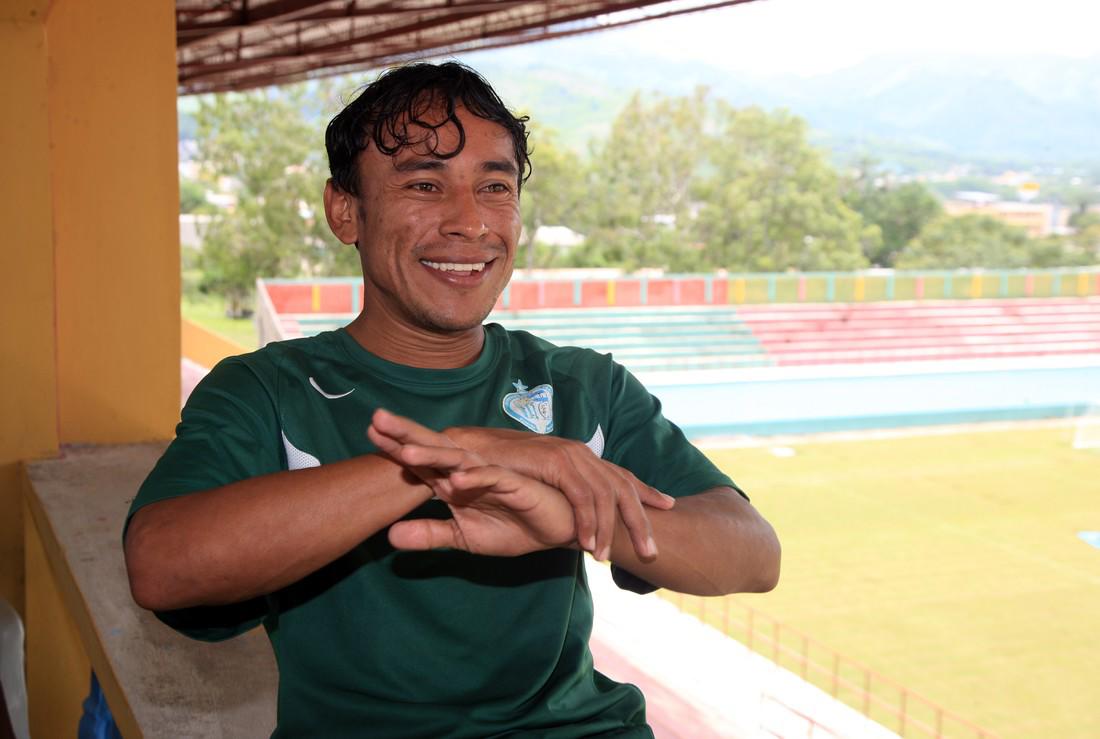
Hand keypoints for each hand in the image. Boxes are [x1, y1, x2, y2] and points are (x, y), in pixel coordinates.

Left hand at [384, 443, 576, 555]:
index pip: (420, 462)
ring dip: (434, 455)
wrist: (556, 530)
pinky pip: (492, 478)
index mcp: (454, 482)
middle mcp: (469, 472)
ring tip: (406, 452)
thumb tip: (389, 536)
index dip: (395, 448)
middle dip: (406, 434)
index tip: (367, 434)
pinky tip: (455, 481)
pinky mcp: (515, 485)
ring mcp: (491, 475)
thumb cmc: (513, 527)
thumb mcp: (463, 538)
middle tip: (375, 418)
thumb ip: (429, 534)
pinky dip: (475, 479)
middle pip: (433, 449)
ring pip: (458, 460)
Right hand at [445, 426, 672, 562]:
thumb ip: (565, 495)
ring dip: (611, 529)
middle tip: (652, 552)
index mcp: (582, 457)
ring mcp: (570, 454)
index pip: (622, 476)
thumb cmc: (502, 468)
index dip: (647, 491)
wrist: (471, 447)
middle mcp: (582, 453)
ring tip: (608, 558)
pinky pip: (581, 495)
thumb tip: (582, 516)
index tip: (669, 507)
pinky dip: (588, 521)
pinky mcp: (555, 460)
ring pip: (605, 494)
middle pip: (623, 487)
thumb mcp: (544, 483)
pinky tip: (587, 543)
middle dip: (641, 520)